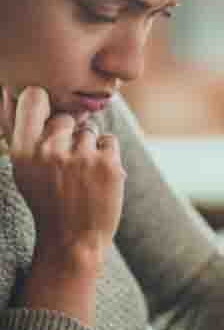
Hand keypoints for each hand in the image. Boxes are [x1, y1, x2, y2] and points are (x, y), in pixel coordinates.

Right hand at [0, 85, 125, 268]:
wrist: (73, 239)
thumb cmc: (46, 200)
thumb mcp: (23, 168)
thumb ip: (13, 129)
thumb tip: (6, 90)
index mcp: (23, 150)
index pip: (34, 97)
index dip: (45, 103)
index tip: (48, 120)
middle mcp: (50, 151)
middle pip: (66, 117)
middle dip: (68, 135)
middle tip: (66, 165)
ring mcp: (81, 158)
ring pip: (89, 130)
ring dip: (88, 147)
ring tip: (81, 175)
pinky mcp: (108, 165)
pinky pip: (109, 140)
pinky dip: (107, 155)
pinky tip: (97, 176)